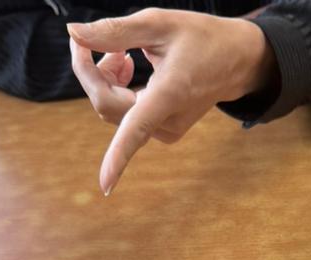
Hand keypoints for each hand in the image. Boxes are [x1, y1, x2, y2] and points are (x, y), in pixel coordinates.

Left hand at [68, 9, 275, 194]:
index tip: (105, 184)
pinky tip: (130, 69)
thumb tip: (74, 35)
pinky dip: (118, 91)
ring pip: (113, 113)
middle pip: (107, 107)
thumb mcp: (159, 23)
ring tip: (125, 55)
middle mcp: (168, 121)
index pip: (136, 130)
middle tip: (97, 42)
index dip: (118, 158)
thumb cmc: (200, 38)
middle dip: (93, 74)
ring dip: (106, 81)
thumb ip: (114, 31)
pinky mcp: (165, 133)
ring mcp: (167, 132)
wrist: (235, 61)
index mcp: (170, 94)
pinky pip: (125, 118)